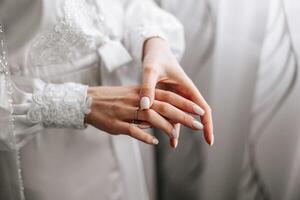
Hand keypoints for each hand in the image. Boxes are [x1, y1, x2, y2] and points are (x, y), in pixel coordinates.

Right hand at [85, 86, 204, 147]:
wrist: (87, 101)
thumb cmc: (111, 99)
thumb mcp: (131, 96)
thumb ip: (147, 103)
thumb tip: (162, 116)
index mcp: (141, 92)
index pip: (167, 96)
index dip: (184, 103)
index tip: (198, 110)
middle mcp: (136, 100)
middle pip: (164, 106)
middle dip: (183, 115)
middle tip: (198, 125)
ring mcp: (126, 111)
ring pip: (151, 118)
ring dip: (167, 127)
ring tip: (177, 136)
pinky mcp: (116, 123)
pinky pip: (133, 130)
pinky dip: (145, 137)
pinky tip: (155, 142)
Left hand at [140, 38, 213, 145]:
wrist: (154, 49)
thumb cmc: (155, 57)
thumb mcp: (150, 71)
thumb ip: (148, 87)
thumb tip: (145, 106)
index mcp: (186, 87)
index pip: (202, 109)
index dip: (207, 125)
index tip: (209, 140)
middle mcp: (184, 93)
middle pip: (194, 115)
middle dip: (195, 129)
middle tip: (193, 144)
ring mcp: (176, 95)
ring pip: (181, 115)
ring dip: (178, 128)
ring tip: (173, 144)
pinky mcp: (168, 97)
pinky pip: (170, 111)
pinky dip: (167, 121)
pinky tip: (161, 131)